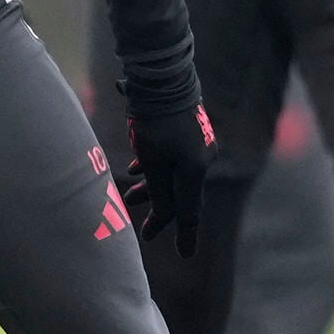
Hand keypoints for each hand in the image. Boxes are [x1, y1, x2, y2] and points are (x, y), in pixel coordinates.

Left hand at [117, 89, 214, 254]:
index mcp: (194, 169)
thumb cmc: (153, 119)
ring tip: (131, 194)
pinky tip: (138, 168)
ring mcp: (198, 145)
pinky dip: (157, 166)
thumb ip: (156, 190)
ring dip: (153, 186)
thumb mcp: (150, 158)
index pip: (188, 211)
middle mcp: (202, 159)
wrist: (162, 77)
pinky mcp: (190, 132)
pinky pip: (174, 158)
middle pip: (180, 193)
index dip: (184, 236)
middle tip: (145, 231)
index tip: (185, 256)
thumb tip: (162, 214)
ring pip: (174, 174)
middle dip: (159, 210)